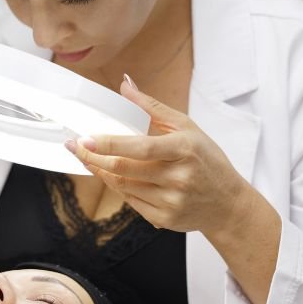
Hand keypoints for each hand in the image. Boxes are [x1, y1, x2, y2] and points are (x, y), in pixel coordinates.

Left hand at [66, 79, 251, 237]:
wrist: (227, 203)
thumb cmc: (207, 159)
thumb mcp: (186, 126)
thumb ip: (152, 106)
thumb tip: (125, 84)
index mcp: (184, 149)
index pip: (141, 147)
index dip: (110, 144)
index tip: (85, 139)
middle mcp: (178, 177)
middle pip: (124, 169)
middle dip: (93, 156)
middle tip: (75, 145)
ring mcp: (171, 201)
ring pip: (123, 186)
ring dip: (101, 171)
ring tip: (87, 157)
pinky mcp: (164, 219)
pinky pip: (130, 201)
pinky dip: (117, 186)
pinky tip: (110, 174)